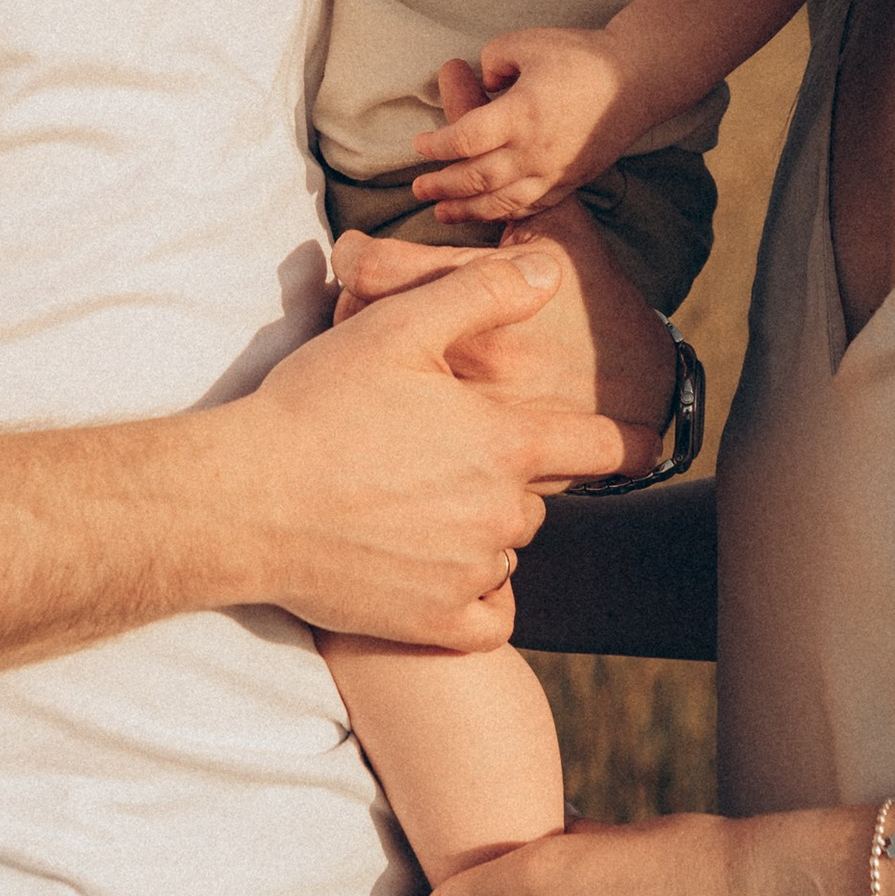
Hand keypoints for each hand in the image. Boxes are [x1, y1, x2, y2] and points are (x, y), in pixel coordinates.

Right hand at [220, 246, 625, 649]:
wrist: (244, 501)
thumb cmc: (318, 407)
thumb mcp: (398, 326)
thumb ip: (483, 293)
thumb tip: (548, 271)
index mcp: (504, 442)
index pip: (604, 446)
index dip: (632, 442)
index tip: (650, 444)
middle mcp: (500, 513)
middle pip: (537, 496)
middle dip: (506, 476)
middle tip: (439, 456)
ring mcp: (468, 573)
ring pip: (505, 549)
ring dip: (480, 531)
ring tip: (410, 504)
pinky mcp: (433, 623)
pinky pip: (487, 617)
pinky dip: (474, 598)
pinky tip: (437, 571)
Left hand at [329, 193, 677, 468]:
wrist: (644, 393)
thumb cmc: (594, 302)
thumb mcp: (560, 226)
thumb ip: (503, 174)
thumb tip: (458, 88)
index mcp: (482, 296)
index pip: (372, 269)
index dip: (352, 255)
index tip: (355, 252)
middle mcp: (467, 357)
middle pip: (356, 328)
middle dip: (350, 310)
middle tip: (361, 301)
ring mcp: (464, 414)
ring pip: (371, 383)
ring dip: (365, 360)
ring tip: (380, 346)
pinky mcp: (466, 456)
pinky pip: (398, 433)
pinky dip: (391, 409)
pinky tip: (401, 396)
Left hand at [410, 36, 640, 222]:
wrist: (636, 80)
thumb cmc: (579, 56)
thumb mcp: (527, 42)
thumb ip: (492, 61)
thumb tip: (481, 86)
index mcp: (521, 113)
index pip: (464, 139)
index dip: (436, 146)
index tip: (419, 145)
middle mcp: (535, 149)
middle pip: (476, 178)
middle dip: (442, 185)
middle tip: (418, 188)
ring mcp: (554, 170)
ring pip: (501, 201)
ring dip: (466, 209)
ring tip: (441, 212)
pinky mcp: (569, 181)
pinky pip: (530, 204)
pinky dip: (502, 212)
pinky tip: (486, 211)